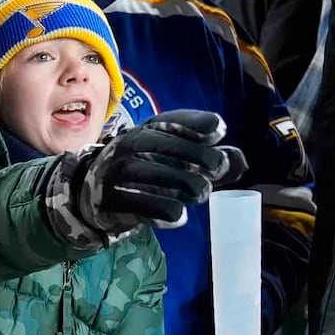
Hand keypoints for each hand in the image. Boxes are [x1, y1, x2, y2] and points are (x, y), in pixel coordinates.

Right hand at [42, 110, 245, 248]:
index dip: (198, 123)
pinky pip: (141, 204)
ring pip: (154, 174)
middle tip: (216, 171)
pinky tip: (179, 215)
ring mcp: (117, 172)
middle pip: (164, 145)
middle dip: (197, 156)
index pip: (173, 119)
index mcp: (148, 129)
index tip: (219, 131)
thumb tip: (240, 161)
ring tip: (199, 193)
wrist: (95, 195)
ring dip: (184, 184)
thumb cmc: (147, 173)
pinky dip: (165, 210)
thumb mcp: (176, 160)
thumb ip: (210, 160)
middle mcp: (129, 145)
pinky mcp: (111, 201)